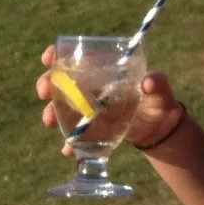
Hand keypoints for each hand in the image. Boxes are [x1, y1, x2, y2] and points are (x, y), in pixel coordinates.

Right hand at [38, 50, 183, 154]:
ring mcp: (89, 108)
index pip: (78, 57)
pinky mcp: (91, 128)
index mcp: (105, 72)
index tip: (48, 57)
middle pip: (61, 81)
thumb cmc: (159, 101)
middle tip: (43, 92)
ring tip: (49, 121)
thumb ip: (157, 85)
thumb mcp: (160, 92)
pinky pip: (74, 134)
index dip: (59, 55)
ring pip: (62, 107)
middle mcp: (92, 88)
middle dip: (47, 83)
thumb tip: (150, 81)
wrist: (158, 129)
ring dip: (51, 113)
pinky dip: (69, 142)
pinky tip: (68, 149)